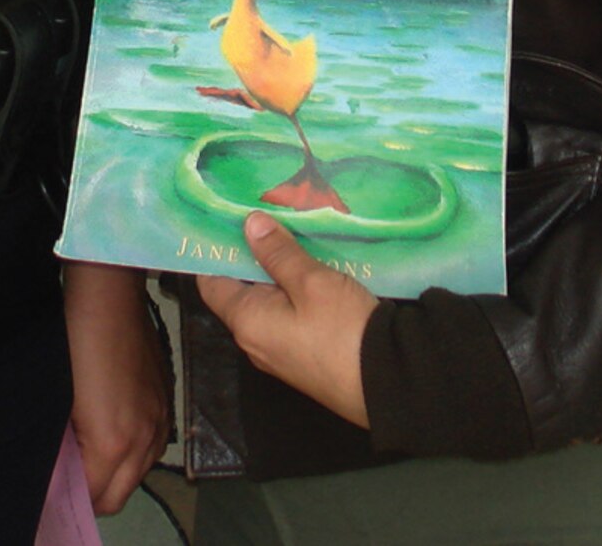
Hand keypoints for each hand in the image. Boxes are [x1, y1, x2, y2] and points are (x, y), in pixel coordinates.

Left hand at [64, 263, 170, 513]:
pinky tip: (112, 432)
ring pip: (137, 475)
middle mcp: (145, 440)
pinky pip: (151, 449)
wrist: (108, 292)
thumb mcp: (58, 399)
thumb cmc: (74, 340)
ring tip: (86, 454)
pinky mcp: (166, 402)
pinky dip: (131, 454)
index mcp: (114, 442)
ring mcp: (160, 420)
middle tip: (65, 477)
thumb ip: (61, 444)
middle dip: (91, 495)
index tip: (51, 490)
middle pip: (118, 496)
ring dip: (113, 475)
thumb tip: (56, 470)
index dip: (69, 498)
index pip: (92, 498)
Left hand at [197, 213, 376, 428]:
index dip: (213, 250)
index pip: (211, 282)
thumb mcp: (312, 282)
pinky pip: (290, 316)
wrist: (390, 386)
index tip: (224, 218)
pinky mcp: (306, 357)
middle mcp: (255, 340)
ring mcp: (281, 352)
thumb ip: (278, 253)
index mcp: (246, 321)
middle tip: (262, 213)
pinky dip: (295, 291)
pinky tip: (312, 266)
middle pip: (241, 290)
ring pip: (269, 301)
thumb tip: (248, 225)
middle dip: (251, 254)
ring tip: (289, 230)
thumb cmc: (342, 331)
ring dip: (277, 271)